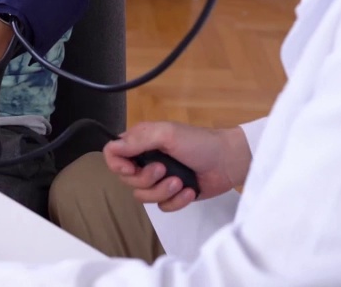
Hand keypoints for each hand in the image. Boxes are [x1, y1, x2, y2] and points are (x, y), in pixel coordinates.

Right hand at [103, 121, 249, 212]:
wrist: (228, 162)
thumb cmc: (198, 143)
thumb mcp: (167, 134)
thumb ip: (138, 141)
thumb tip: (112, 148)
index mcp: (141, 142)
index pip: (113, 154)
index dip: (117, 165)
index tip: (130, 168)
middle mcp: (146, 160)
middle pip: (127, 180)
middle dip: (146, 179)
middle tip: (164, 169)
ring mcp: (159, 180)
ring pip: (143, 196)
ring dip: (162, 191)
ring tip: (180, 182)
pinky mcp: (172, 195)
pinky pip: (162, 207)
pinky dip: (176, 201)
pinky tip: (189, 191)